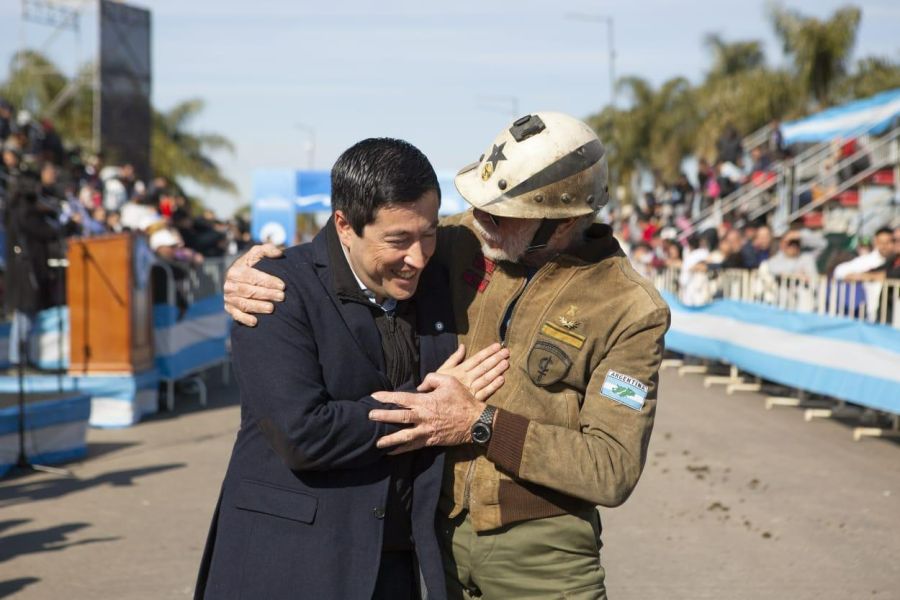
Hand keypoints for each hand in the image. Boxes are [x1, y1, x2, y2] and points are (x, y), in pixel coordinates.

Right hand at [224, 243, 285, 325]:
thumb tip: (279, 253)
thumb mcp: (257, 254)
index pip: (252, 276)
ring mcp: (229, 298)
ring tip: (272, 308)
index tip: (283, 285)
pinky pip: (236, 315)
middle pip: (249, 291)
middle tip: (282, 297)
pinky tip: (255, 322)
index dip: (268, 281)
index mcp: (235, 270)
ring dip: (258, 307)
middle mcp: (230, 285)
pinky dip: (245, 319)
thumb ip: (267, 250)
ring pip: (244, 304)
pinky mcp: (229, 309)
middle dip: (266, 294)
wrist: (241, 279)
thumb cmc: (253, 265)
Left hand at [369, 374, 484, 453]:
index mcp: (425, 402)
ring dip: (390, 439)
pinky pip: (414, 446)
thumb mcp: (449, 381)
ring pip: (404, 436)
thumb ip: (432, 378)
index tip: (374, 396)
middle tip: (369, 417)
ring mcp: (426, 431)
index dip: (387, 397)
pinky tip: (391, 453)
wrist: (475, 421)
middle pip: (399, 417)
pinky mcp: (431, 441)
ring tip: (377, 443)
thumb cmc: (462, 399)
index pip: (402, 398)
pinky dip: (402, 450)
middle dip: (383, 417)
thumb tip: (420, 385)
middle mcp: (423, 417)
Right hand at [435, 343, 508, 401]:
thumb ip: (454, 358)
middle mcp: (467, 379)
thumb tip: (462, 346)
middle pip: (484, 367)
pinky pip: (486, 392)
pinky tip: (502, 379)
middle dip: (495, 358)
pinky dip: (494, 386)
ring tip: (506, 363)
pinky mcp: (474, 400)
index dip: (487, 352)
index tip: (497, 346)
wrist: (435, 404)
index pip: (476, 358)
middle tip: (506, 352)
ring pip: (486, 378)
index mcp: (460, 370)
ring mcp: (471, 389)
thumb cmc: (438, 386)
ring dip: (497, 370)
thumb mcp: (443, 370)